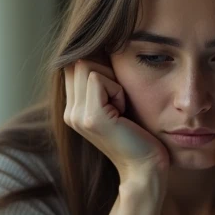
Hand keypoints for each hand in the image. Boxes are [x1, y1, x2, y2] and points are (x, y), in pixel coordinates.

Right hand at [63, 59, 168, 179]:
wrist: (145, 168)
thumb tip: (102, 45)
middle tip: (121, 101)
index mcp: (73, 108)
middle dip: (106, 72)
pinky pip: (98, 79)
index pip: (74, 63)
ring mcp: (76, 115)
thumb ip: (102, 82)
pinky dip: (117, 90)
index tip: (118, 93)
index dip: (99, 67)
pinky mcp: (91, 117)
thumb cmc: (140, 134)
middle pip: (78, 60)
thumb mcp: (117, 103)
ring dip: (112, 81)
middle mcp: (69, 112)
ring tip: (121, 108)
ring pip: (86, 65)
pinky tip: (123, 112)